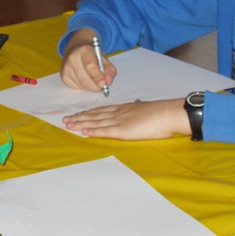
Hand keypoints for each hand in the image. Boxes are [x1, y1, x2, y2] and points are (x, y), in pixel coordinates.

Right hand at [60, 28, 115, 92]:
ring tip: (93, 80)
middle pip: (84, 79)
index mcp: (84, 50)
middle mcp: (72, 58)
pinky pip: (76, 87)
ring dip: (90, 87)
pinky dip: (84, 87)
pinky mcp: (63, 76)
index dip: (98, 77)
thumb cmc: (92, 55)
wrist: (77, 49)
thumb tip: (108, 82)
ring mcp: (66, 68)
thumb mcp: (104, 59)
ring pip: (81, 85)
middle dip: (95, 87)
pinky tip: (85, 79)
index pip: (90, 66)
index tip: (104, 84)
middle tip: (101, 86)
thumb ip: (110, 70)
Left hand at [62, 98, 189, 139]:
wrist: (168, 113)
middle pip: (95, 115)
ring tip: (69, 125)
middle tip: (66, 119)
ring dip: (81, 124)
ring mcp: (120, 121)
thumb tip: (136, 103)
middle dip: (80, 117)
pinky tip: (83, 131)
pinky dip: (93, 131)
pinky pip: (105, 131)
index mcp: (124, 108)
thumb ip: (138, 106)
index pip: (101, 110)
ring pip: (96, 122)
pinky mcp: (123, 130)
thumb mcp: (145, 106)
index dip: (88, 113)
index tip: (78, 114)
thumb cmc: (160, 112)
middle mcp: (118, 113)